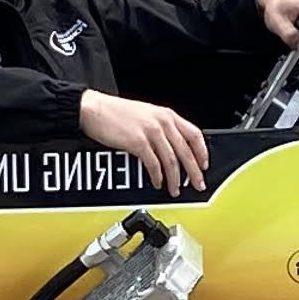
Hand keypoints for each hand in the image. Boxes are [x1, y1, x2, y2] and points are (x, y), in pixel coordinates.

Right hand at [77, 88, 211, 195]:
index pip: (194, 134)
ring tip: (175, 190)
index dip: (202, 152)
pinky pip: (154, 164)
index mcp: (167, 115)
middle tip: (197, 185)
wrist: (94, 109)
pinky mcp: (138, 142)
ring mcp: (151, 132)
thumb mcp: (147, 114)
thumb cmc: (116, 112)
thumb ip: (162, 127)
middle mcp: (162, 122)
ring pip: (172, 161)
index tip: (204, 165)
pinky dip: (158, 177)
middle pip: (186, 151)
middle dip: (194, 172)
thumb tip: (174, 146)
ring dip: (175, 179)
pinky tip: (158, 183)